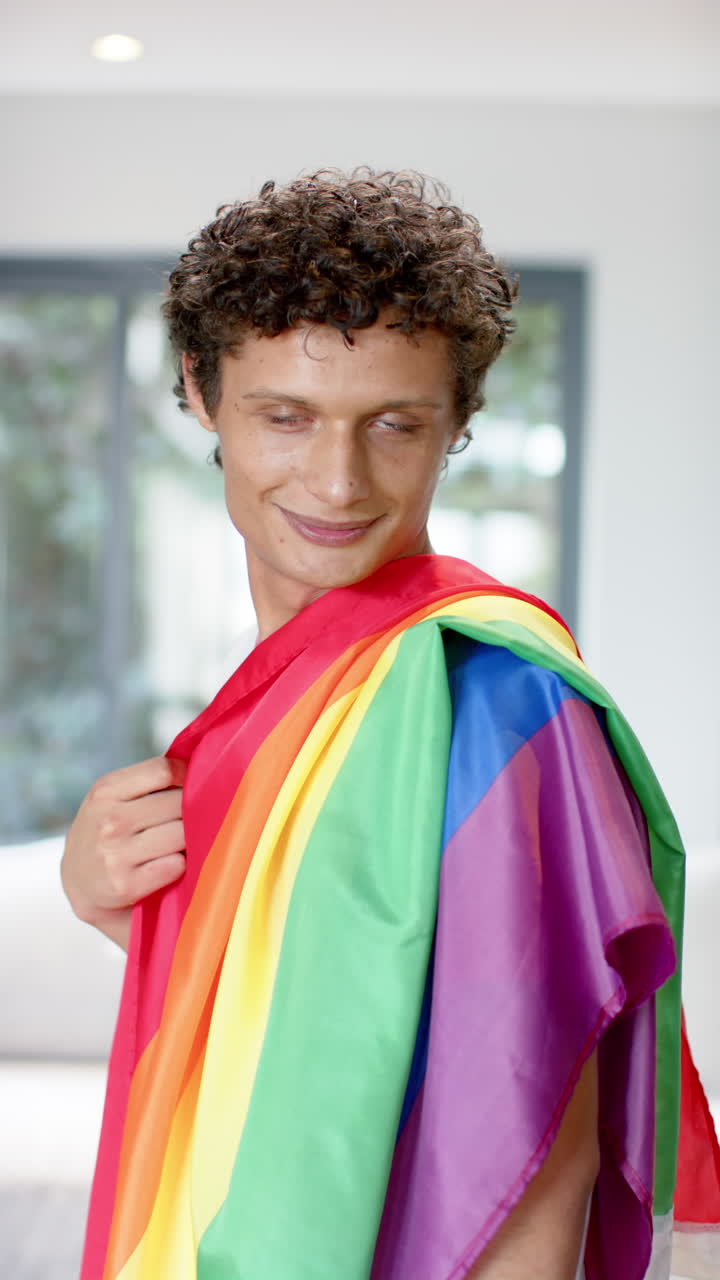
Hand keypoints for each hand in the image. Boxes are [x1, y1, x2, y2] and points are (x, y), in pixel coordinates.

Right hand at [61, 756, 187, 951]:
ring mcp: (116, 854)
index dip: (185, 776)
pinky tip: (167, 864)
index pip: (163, 770)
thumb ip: (146, 781)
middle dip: (190, 810)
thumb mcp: (110, 798)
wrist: (78, 884)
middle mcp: (109, 821)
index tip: (190, 786)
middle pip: (177, 803)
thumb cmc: (106, 831)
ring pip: (181, 834)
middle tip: (186, 820)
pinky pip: (176, 865)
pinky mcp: (126, 885)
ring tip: (178, 842)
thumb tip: (198, 768)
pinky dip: (179, 864)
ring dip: (188, 839)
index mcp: (105, 791)